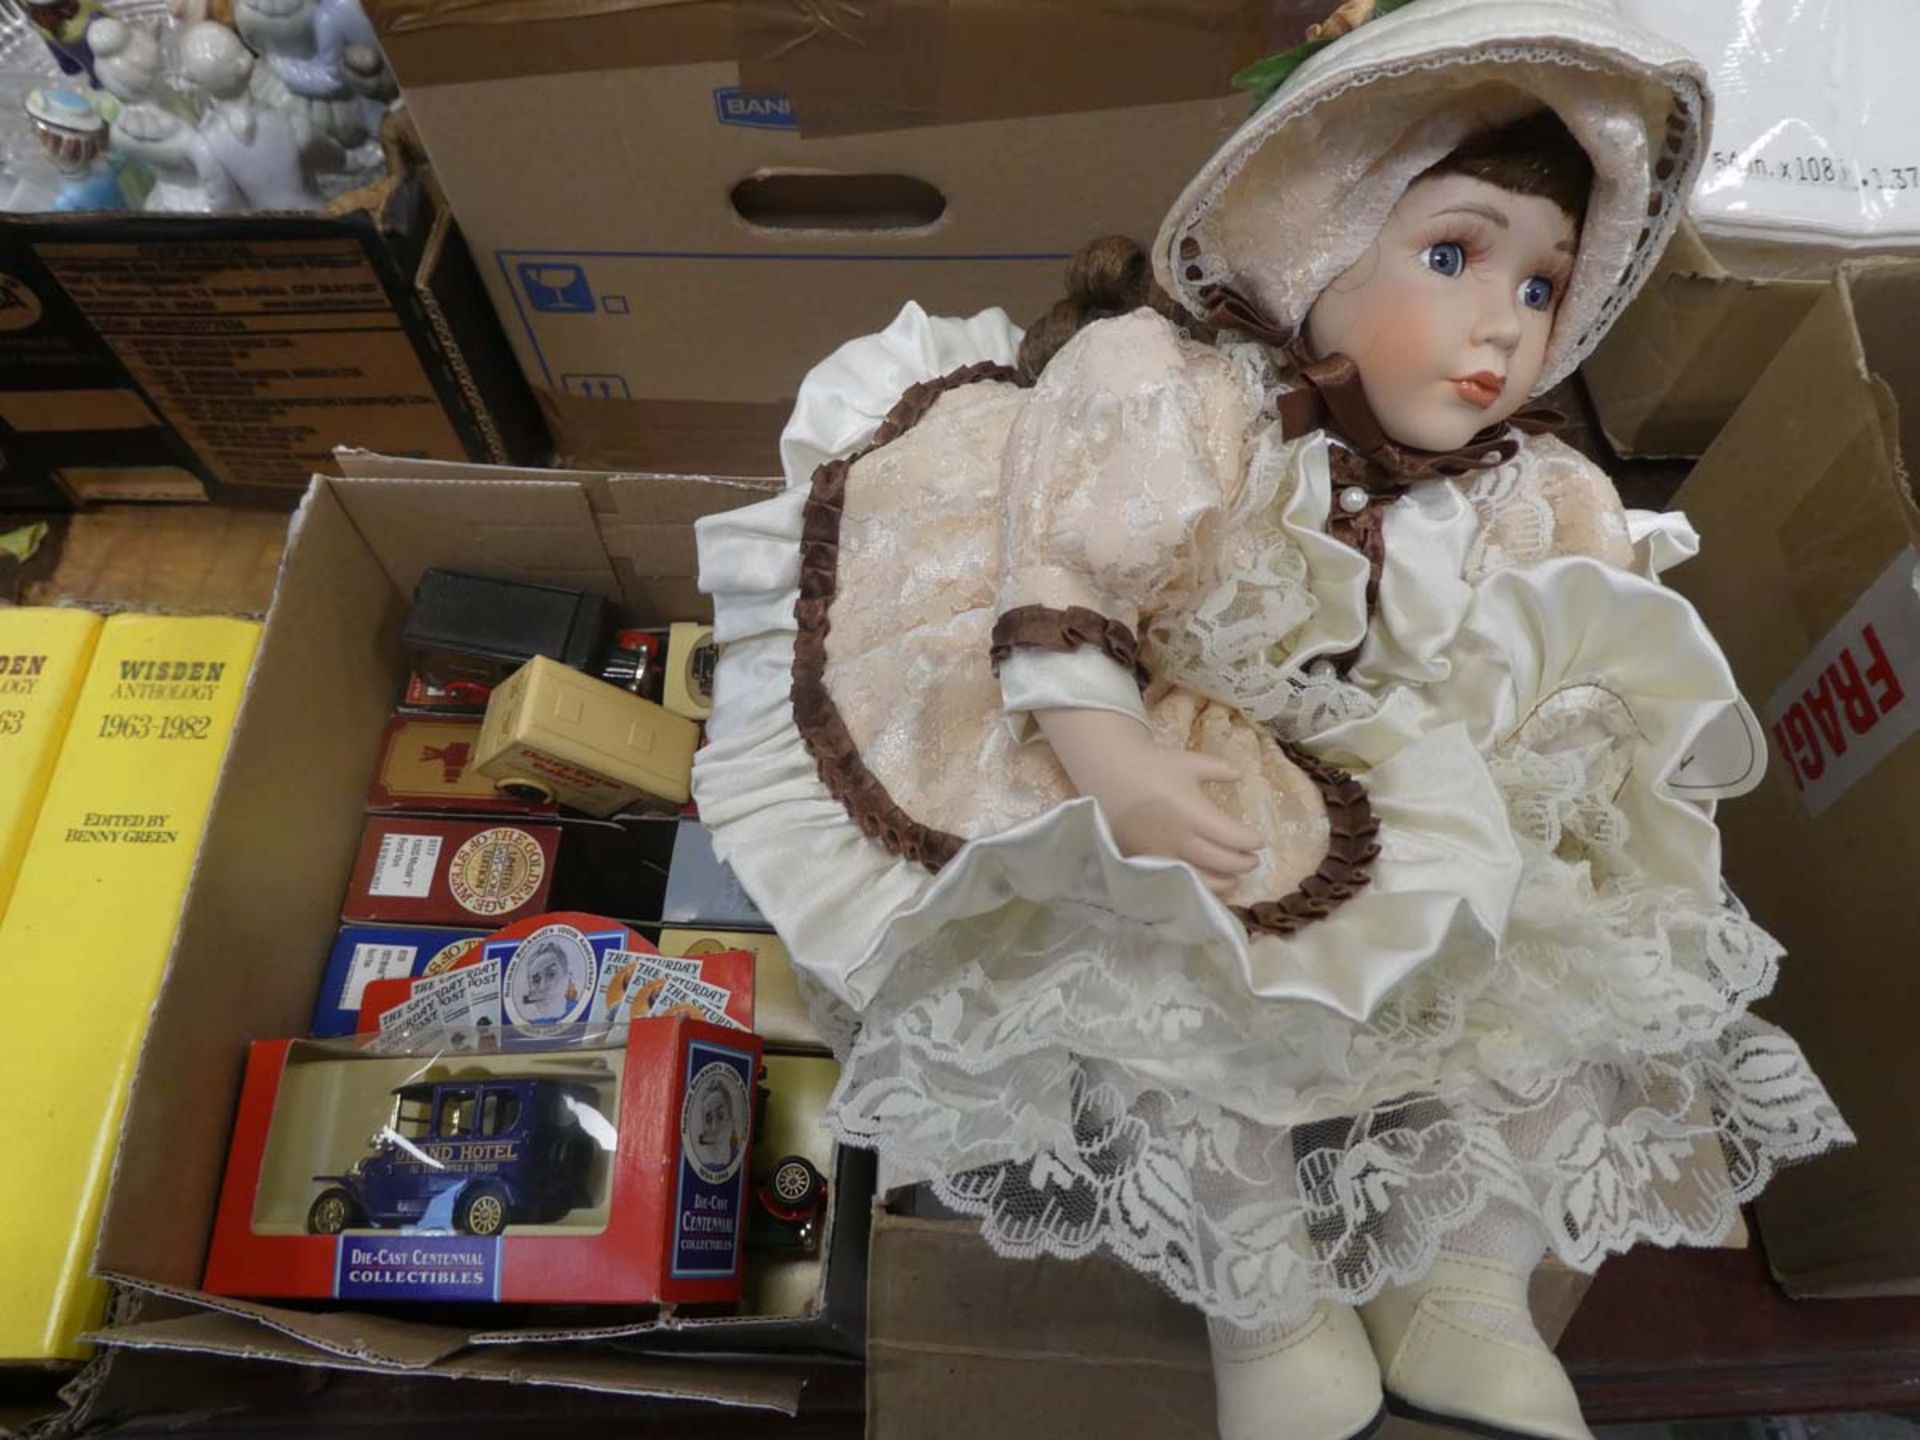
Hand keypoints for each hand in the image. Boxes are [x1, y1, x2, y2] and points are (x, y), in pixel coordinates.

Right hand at [1034, 707, 1263, 895]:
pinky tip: (1203, 884)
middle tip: (1252, 861)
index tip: (1259, 840)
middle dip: (1243, 863)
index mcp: (1198, 815)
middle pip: (1224, 862)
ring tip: (1233, 880)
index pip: (1235, 838)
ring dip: (1224, 882)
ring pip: (1202, 879)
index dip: (1251, 842)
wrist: (1111, 774)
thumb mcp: (1191, 762)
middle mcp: (1184, 840)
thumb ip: (1219, 770)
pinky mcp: (1148, 861)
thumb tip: (1239, 776)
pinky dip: (1195, 885)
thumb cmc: (1154, 765)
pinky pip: (1177, 880)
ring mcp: (1165, 854)